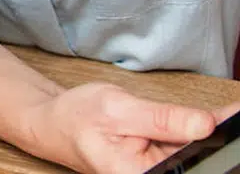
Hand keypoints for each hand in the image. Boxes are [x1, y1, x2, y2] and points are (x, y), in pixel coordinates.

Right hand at [27, 83, 237, 173]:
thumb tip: (206, 124)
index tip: (235, 118)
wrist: (55, 123)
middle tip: (234, 111)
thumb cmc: (76, 117)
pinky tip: (217, 119)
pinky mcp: (163, 164)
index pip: (189, 164)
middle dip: (217, 137)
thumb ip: (161, 118)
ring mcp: (158, 173)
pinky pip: (189, 149)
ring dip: (212, 133)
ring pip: (197, 154)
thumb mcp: (117, 109)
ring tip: (229, 113)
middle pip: (198, 161)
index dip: (215, 145)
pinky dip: (201, 132)